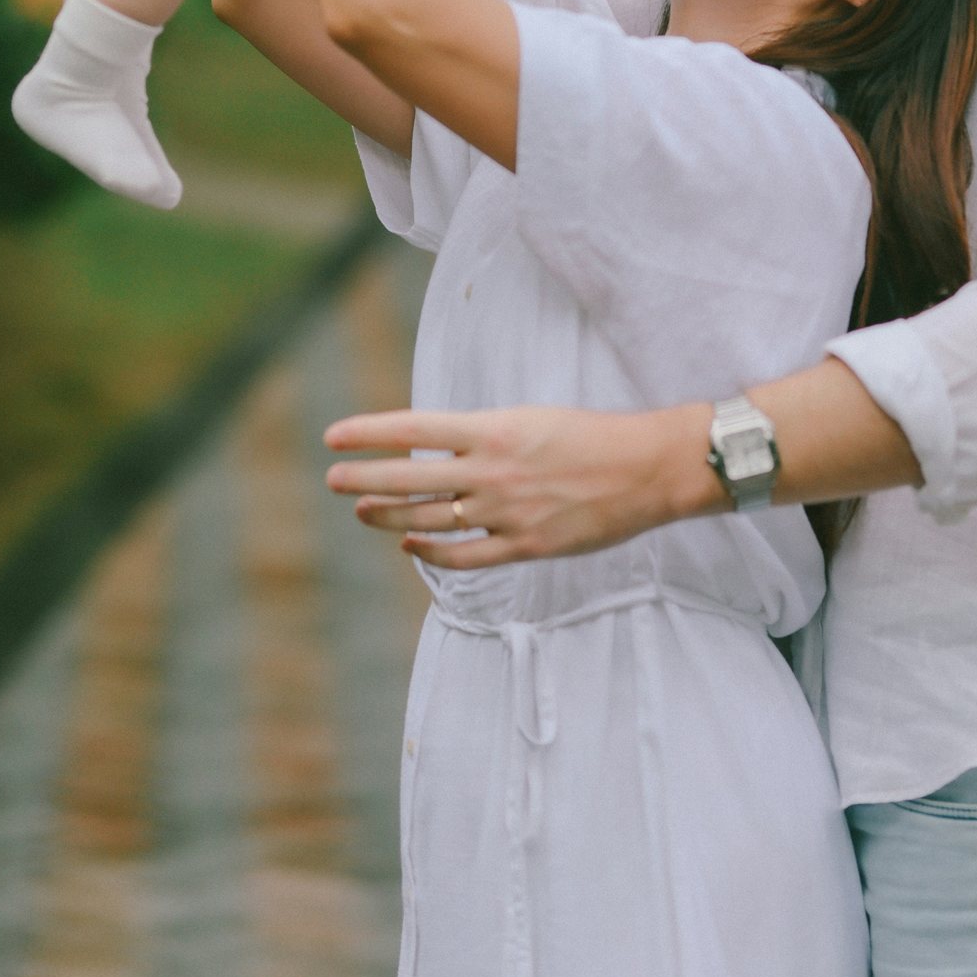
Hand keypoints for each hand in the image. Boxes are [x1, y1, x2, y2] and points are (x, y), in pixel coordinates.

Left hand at [323, 401, 712, 568]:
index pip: (414, 428)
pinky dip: (431, 553)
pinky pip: (464, 557)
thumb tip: (440, 447)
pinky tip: (411, 544)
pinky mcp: (525, 546)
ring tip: (361, 509)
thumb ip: (484, 435)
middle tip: (331, 477)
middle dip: (363, 476)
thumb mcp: (530, 419)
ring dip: (388, 514)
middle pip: (410, 476)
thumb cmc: (590, 435)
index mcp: (494, 429)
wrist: (645, 469)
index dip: (369, 433)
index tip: (333, 435)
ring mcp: (506, 512)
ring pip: (428, 519)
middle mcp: (492, 470)